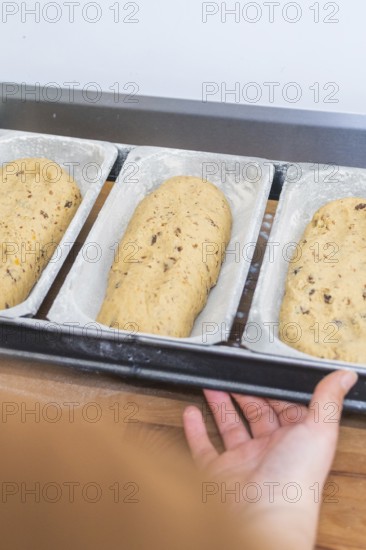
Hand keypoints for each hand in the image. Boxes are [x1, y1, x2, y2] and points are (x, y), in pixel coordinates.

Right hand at [183, 370, 357, 549]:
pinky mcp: (218, 474)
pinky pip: (204, 448)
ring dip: (220, 405)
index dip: (272, 390)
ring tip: (212, 385)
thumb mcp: (319, 429)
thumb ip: (327, 400)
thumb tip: (345, 377)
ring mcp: (242, 463)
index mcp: (295, 442)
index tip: (261, 372)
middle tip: (232, 375)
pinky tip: (191, 413)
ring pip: (229, 428)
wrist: (263, 517)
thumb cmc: (296, 479)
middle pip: (254, 415)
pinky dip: (195, 430)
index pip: (284, 408)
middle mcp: (269, 452)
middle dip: (244, 394)